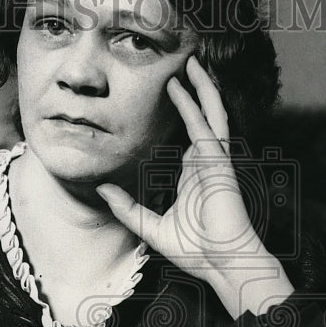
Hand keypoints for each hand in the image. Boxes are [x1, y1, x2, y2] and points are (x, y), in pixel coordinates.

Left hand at [97, 55, 293, 317]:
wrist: (223, 264)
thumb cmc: (196, 252)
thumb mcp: (149, 228)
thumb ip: (127, 208)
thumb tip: (102, 189)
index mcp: (195, 175)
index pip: (188, 135)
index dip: (183, 113)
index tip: (170, 92)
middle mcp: (206, 163)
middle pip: (203, 117)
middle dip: (195, 91)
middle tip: (182, 65)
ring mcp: (215, 161)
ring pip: (210, 113)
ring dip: (202, 86)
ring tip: (192, 62)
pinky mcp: (218, 163)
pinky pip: (205, 126)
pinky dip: (194, 104)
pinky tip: (183, 85)